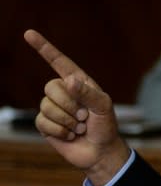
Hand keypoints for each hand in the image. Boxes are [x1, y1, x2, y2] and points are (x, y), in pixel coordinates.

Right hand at [24, 29, 130, 185]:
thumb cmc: (106, 127)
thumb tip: (68, 81)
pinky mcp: (46, 124)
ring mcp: (53, 108)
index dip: (44, 48)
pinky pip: (43, 121)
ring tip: (80, 127)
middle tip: (84, 116)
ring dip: (67, 120)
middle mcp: (64, 92)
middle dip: (69, 104)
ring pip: (46, 105)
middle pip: (51, 86)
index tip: (29, 33)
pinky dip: (60, 131)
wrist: (101, 152)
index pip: (59, 62)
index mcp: (79, 83)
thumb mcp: (104, 107)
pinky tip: (70, 135)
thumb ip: (89, 93)